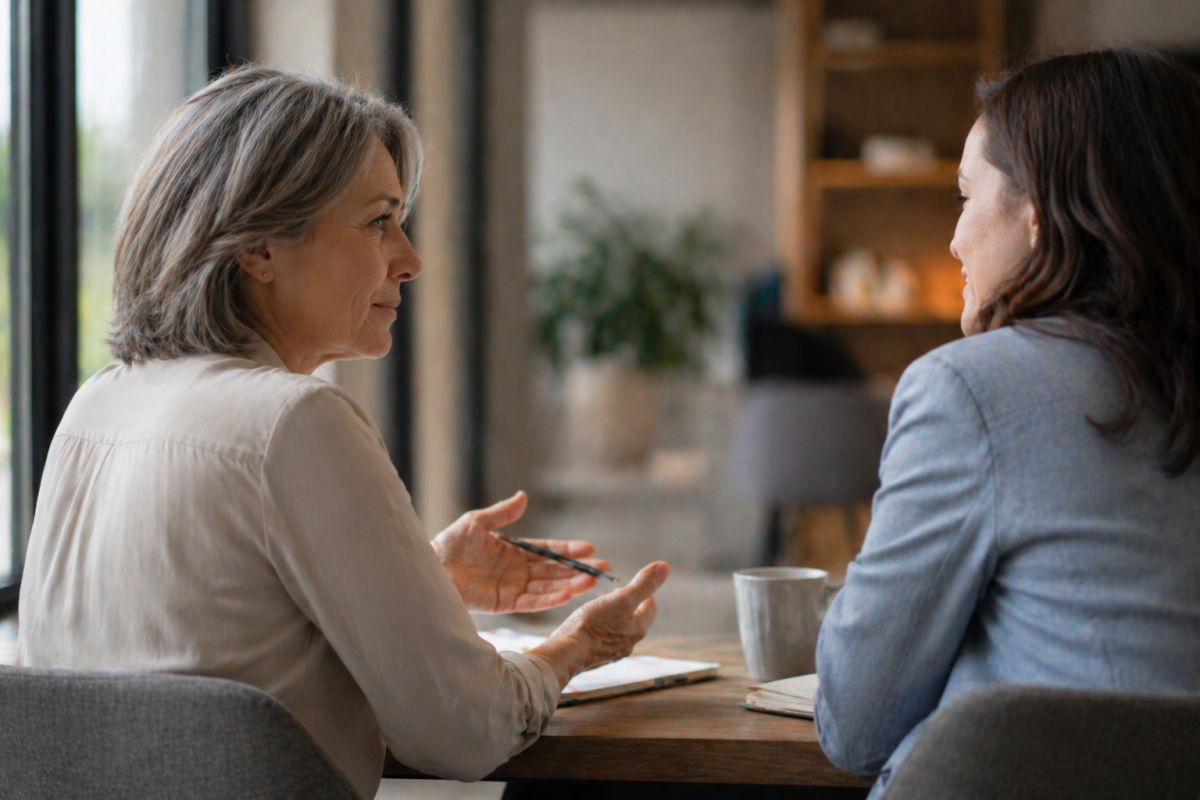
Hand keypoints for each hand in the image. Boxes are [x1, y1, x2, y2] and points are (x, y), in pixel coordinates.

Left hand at [432, 491, 610, 613]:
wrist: (430, 570)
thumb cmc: (448, 544)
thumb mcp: (477, 522)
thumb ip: (502, 513)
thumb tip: (524, 496)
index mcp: (512, 551)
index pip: (546, 551)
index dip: (567, 550)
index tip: (589, 549)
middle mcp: (516, 570)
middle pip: (553, 571)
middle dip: (578, 569)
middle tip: (603, 568)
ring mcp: (512, 588)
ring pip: (548, 587)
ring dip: (570, 585)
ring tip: (592, 581)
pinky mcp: (504, 604)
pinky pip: (532, 602)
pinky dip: (550, 599)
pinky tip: (568, 594)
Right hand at [529, 561, 670, 689]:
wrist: (568, 653)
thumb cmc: (593, 624)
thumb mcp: (621, 598)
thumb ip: (643, 584)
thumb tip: (665, 567)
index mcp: (637, 629)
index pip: (650, 609)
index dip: (647, 595)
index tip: (639, 586)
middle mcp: (628, 644)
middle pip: (636, 622)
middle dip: (631, 606)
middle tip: (619, 594)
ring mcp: (611, 653)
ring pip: (621, 633)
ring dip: (617, 619)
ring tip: (605, 608)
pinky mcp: (595, 658)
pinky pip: (605, 642)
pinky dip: (603, 631)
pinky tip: (592, 627)